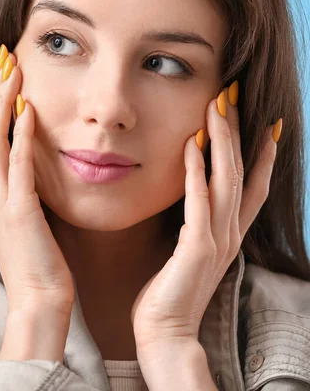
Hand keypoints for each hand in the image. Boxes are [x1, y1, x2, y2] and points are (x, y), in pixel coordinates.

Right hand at [0, 46, 74, 317]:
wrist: (37, 300)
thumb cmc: (34, 263)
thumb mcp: (21, 222)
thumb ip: (17, 193)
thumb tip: (25, 170)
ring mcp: (0, 203)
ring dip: (2, 105)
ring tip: (11, 72)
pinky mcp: (20, 212)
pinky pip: (19, 166)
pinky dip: (21, 136)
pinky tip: (28, 110)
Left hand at [130, 82, 279, 351]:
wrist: (166, 334)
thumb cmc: (169, 296)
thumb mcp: (188, 256)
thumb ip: (194, 230)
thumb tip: (188, 207)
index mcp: (228, 235)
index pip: (251, 186)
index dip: (260, 154)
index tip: (264, 123)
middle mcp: (229, 233)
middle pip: (241, 172)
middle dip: (239, 132)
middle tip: (235, 95)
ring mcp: (216, 240)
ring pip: (226, 180)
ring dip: (222, 140)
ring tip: (218, 106)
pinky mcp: (196, 248)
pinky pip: (198, 202)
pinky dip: (196, 172)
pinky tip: (192, 145)